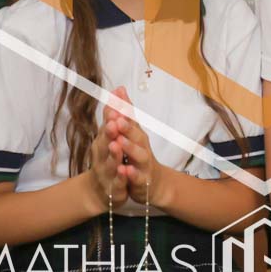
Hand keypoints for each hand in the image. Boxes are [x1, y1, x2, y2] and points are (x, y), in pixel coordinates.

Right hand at [90, 103, 129, 212]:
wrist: (100, 191)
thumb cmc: (107, 158)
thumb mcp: (110, 136)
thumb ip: (114, 115)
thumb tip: (119, 89)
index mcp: (102, 141)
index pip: (106, 125)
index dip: (110, 115)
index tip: (114, 101)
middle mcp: (102, 155)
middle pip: (105, 142)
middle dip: (109, 132)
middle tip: (113, 122)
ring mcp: (107, 172)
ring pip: (111, 162)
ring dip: (114, 153)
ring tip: (116, 144)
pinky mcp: (114, 187)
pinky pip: (118, 182)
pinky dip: (120, 177)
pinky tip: (124, 171)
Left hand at [105, 88, 163, 209]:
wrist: (153, 182)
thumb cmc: (139, 154)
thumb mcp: (131, 133)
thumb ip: (125, 113)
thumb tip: (119, 89)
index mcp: (137, 134)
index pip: (131, 118)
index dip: (124, 108)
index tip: (117, 95)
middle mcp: (142, 146)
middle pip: (136, 135)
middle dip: (127, 127)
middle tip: (117, 119)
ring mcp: (144, 163)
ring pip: (138, 154)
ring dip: (129, 147)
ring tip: (119, 142)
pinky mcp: (142, 180)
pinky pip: (137, 176)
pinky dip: (131, 174)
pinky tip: (123, 170)